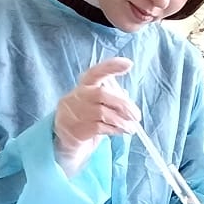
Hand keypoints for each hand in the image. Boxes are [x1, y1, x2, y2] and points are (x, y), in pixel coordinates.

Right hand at [54, 58, 138, 173]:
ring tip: (131, 128)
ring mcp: (74, 112)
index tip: (128, 64)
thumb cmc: (86, 118)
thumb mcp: (96, 105)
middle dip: (123, 104)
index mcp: (84, 85)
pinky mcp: (76, 129)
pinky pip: (100, 127)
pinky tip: (121, 131)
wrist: (66, 140)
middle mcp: (77, 96)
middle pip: (102, 93)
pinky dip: (114, 129)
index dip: (111, 67)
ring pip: (102, 113)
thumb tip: (127, 98)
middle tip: (136, 116)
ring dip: (121, 121)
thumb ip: (110, 99)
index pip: (96, 72)